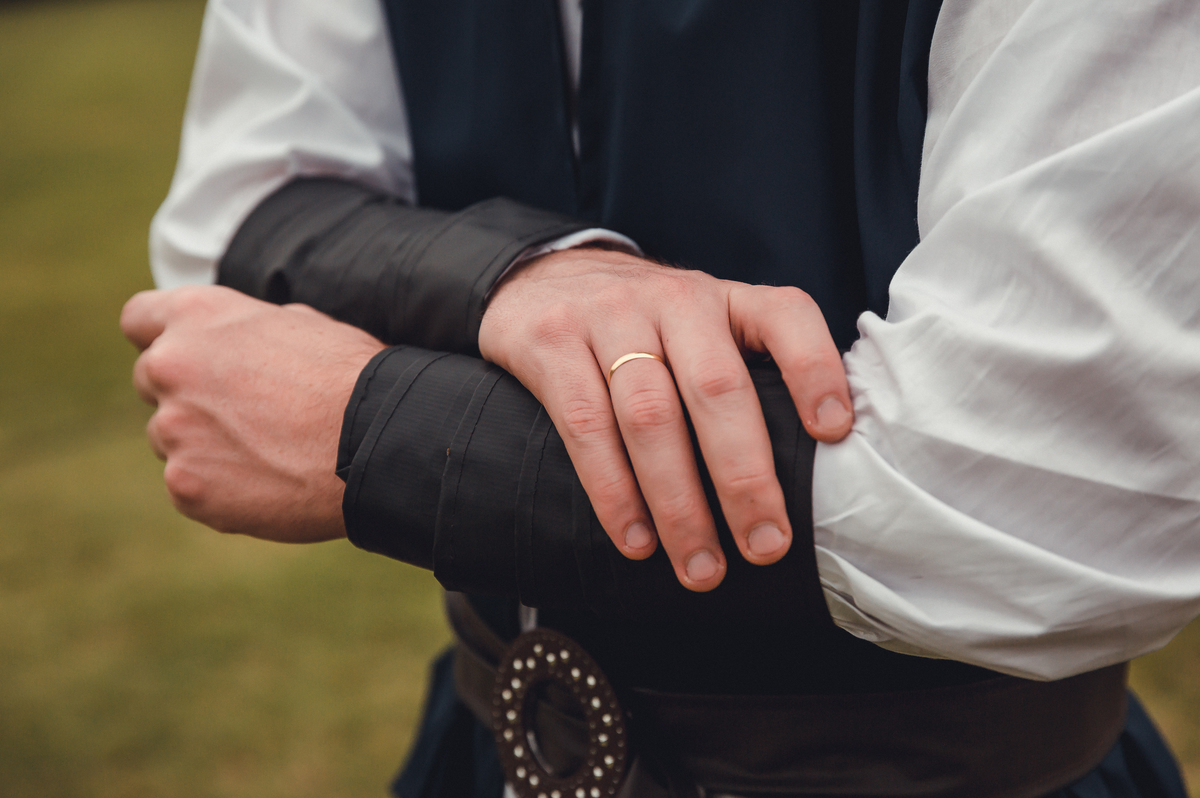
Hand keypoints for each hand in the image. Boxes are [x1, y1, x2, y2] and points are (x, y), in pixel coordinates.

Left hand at [120, 286, 385, 540]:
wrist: (378, 440)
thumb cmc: (354, 377)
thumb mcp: (302, 323)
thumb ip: (247, 331)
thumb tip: (236, 342)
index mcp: (199, 315)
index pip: (139, 319)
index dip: (162, 337)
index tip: (188, 357)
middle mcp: (171, 366)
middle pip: (151, 380)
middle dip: (187, 393)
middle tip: (244, 412)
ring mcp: (173, 429)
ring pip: (171, 438)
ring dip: (206, 444)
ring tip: (270, 452)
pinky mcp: (185, 485)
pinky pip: (190, 486)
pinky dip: (221, 488)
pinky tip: (270, 483)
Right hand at [479, 248, 852, 591]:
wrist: (542, 277)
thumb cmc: (643, 327)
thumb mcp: (702, 326)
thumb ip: (746, 374)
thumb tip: (811, 470)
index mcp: (725, 299)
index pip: (784, 315)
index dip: (815, 369)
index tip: (834, 433)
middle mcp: (673, 300)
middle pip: (715, 386)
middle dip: (743, 476)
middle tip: (765, 545)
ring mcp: (608, 317)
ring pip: (649, 415)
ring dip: (678, 503)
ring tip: (700, 566)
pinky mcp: (550, 343)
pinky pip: (586, 425)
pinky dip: (613, 491)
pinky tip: (636, 539)